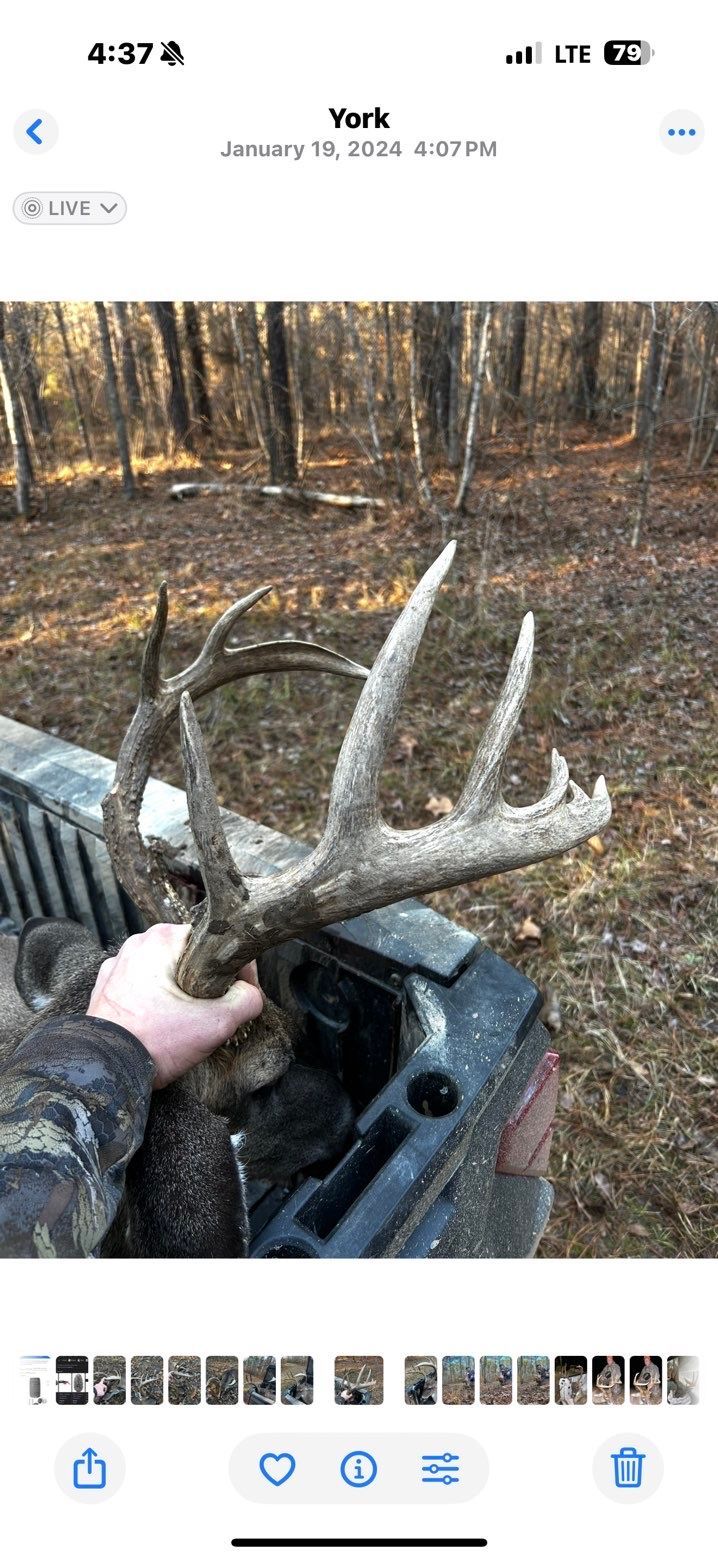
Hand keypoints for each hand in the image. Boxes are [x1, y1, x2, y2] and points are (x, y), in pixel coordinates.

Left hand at [86, 923, 262, 1087]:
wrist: (103, 1069)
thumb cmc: (153, 1042)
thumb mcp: (215, 1024)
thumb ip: (246, 1002)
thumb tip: (251, 994)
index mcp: (162, 939)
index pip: (214, 942)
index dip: (236, 969)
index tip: (241, 993)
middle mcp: (137, 945)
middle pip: (190, 958)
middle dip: (207, 984)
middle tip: (213, 1013)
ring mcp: (118, 965)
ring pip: (167, 973)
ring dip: (181, 994)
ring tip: (185, 1023)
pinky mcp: (107, 987)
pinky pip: (143, 988)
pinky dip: (155, 1002)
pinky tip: (161, 1025)